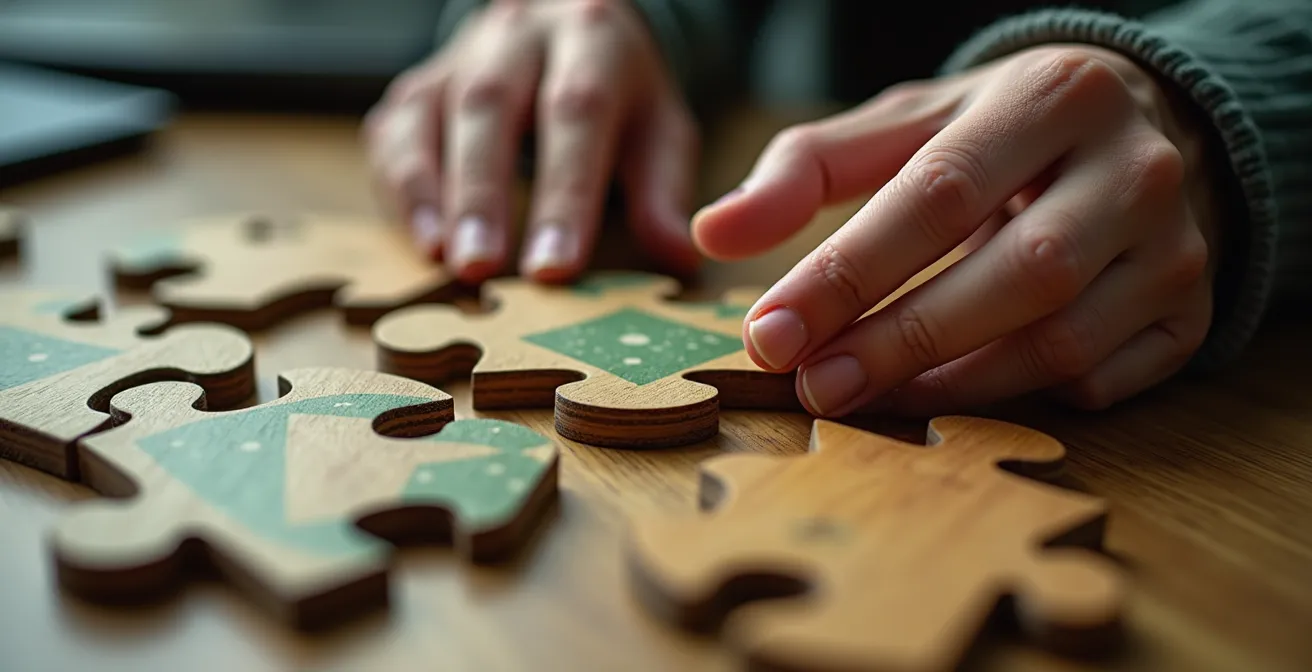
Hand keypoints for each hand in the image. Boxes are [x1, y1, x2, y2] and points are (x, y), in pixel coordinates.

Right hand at [365, 0, 700, 283]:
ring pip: (431, 114)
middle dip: (483, 193)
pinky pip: (394, 129)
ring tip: (443, 258)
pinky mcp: (419, 83)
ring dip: (429, 191)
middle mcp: (519, 34)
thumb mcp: (659, 127)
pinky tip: (422, 239)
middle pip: (490, 107)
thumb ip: (663, 188)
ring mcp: (460, 55)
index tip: (555, 269)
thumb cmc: (617, 89)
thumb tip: (681, 256)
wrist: (566, 20)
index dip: (564, 194)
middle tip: (481, 268)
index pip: (575, 112)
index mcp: (592, 37)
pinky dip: (402, 187)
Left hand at [694, 45, 1221, 415]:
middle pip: (1014, 275)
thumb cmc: (997, 134)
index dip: (848, 274)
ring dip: (954, 385)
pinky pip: (1107, 378)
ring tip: (868, 396)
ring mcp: (1178, 245)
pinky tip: (959, 390)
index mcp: (1050, 98)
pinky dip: (1026, 397)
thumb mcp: (904, 125)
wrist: (1140, 132)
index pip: (938, 195)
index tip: (770, 333)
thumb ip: (806, 169)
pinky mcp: (1193, 310)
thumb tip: (712, 232)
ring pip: (1064, 340)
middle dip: (900, 342)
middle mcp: (1134, 167)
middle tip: (813, 386)